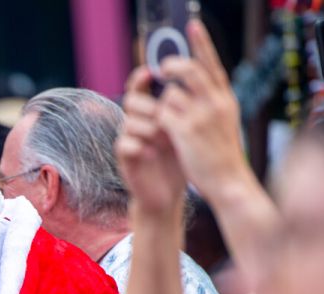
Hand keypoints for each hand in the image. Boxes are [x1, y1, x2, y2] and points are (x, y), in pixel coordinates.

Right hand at [117, 67, 187, 219]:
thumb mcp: (188, 128)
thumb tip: (199, 76)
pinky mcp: (124, 158)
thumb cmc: (181, 158)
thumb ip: (188, 106)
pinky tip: (153, 153)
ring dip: (148, 128)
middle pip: (131, 100)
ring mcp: (129, 139)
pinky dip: (139, 147)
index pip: (141, 85)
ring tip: (165, 139)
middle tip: (164, 116)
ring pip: (128, 122)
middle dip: (149, 106)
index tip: (152, 71)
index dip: (143, 76)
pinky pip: (124, 144)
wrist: (170, 193)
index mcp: (152, 110)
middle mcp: (137, 122)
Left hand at [156, 20, 254, 205]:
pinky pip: (163, 115)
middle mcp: (216, 103)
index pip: (212, 64)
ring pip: (171, 94)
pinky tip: (164, 134)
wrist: (229, 181)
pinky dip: (159, 122)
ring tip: (169, 121)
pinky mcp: (185, 131)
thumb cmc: (223, 155)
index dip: (201, 44)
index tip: (193, 25)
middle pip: (188, 70)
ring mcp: (201, 116)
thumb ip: (212, 103)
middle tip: (162, 69)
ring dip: (163, 105)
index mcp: (226, 99)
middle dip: (171, 66)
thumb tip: (194, 87)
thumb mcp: (224, 123)